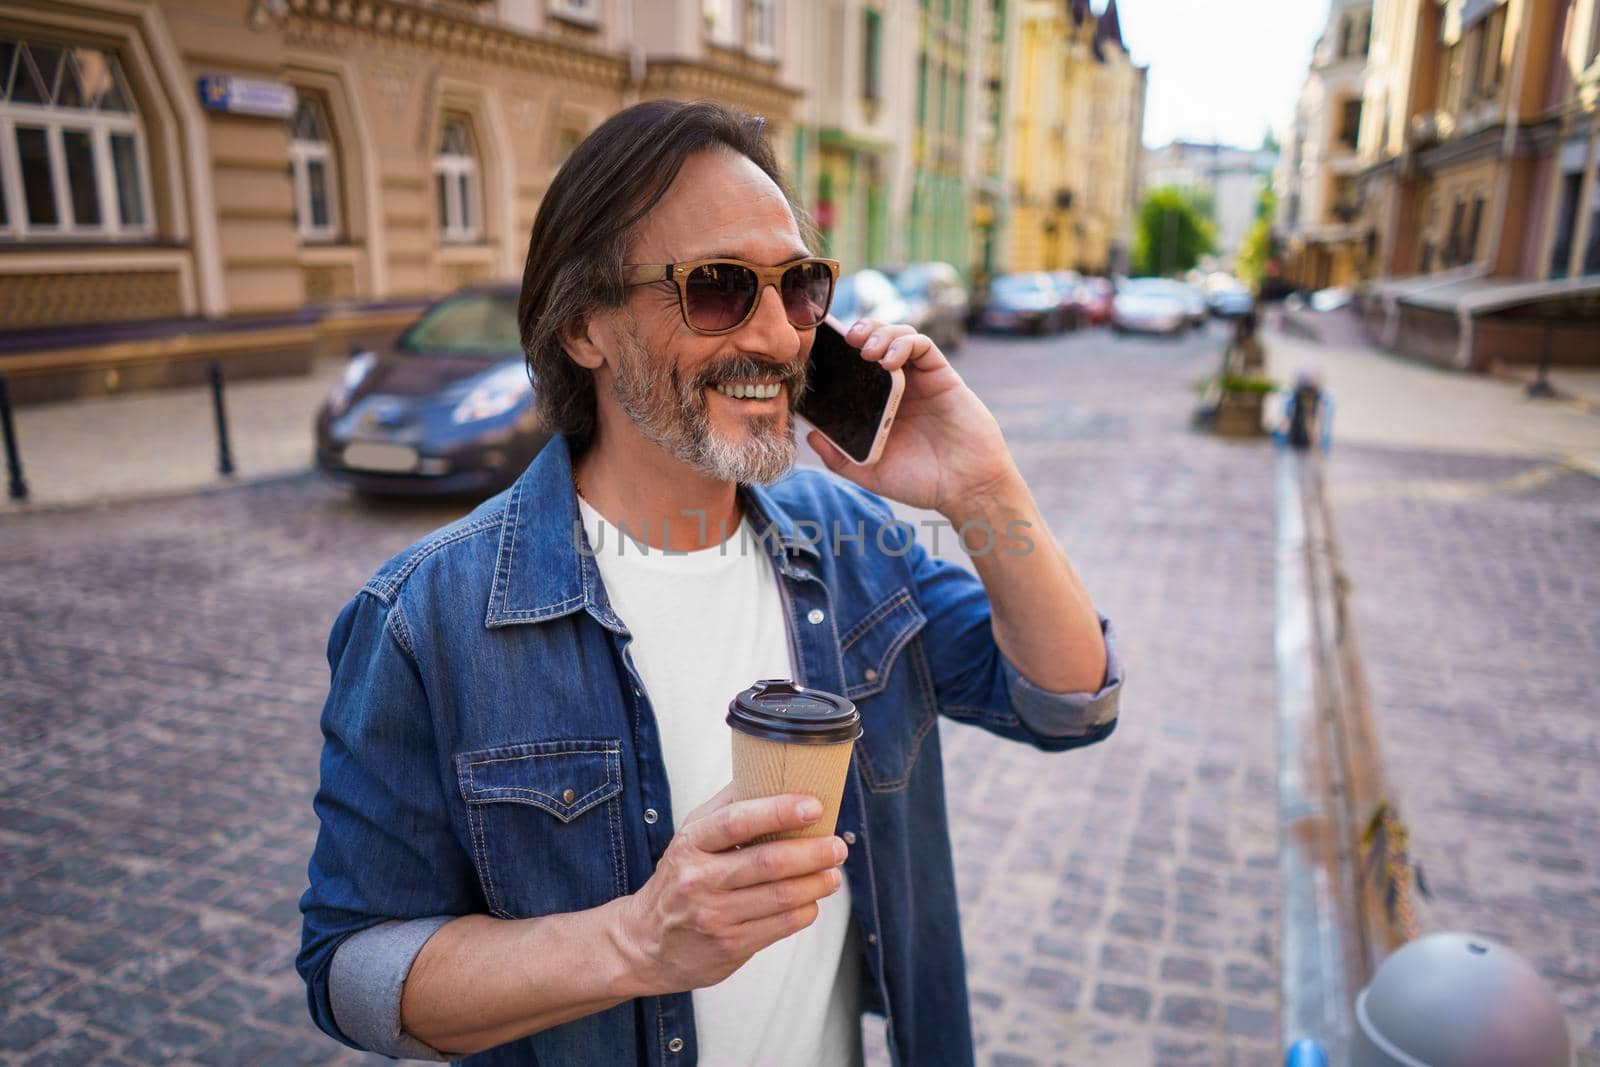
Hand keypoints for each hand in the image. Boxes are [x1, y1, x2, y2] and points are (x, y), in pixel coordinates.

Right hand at [611, 785, 847, 994]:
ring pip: (781, 897)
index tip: (813, 806)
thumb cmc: (678, 880)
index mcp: (691, 844)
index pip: (737, 822)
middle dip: (812, 852)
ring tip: (833, 873)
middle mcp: (699, 880)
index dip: (779, 811)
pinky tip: (811, 900)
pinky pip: (781, 926)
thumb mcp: (690, 836)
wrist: (645, 942)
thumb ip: (726, 806)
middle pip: (768, 862)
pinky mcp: (730, 946)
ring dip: (816, 883)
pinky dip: (805, 910)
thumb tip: (769, 773)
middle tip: (837, 845)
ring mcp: (714, 916)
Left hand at [809, 320, 1017, 513]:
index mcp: (880, 404)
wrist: (965, 488)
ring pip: (900, 335)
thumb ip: (839, 458)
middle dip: (860, 330)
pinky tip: (890, 360)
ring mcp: (922, 379)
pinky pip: (924, 345)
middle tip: (846, 339)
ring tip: (866, 351)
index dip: (840, 351)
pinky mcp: (943, 375)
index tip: (823, 350)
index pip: (857, 366)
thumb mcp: (871, 473)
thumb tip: (811, 435)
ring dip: (880, 333)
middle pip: (877, 340)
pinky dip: (904, 343)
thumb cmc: (921, 482)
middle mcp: (900, 387)